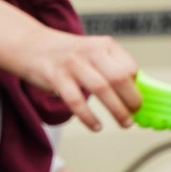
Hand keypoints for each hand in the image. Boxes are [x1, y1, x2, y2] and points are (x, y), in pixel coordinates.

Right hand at [8, 24, 138, 129]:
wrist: (30, 45)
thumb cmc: (66, 55)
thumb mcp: (92, 53)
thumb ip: (111, 69)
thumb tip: (134, 96)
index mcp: (104, 45)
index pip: (129, 67)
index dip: (138, 88)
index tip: (140, 103)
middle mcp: (90, 52)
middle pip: (119, 77)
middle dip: (132, 100)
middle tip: (135, 115)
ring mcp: (73, 64)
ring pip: (102, 89)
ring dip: (117, 110)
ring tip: (124, 123)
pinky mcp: (56, 77)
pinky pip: (76, 101)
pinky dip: (89, 117)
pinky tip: (96, 126)